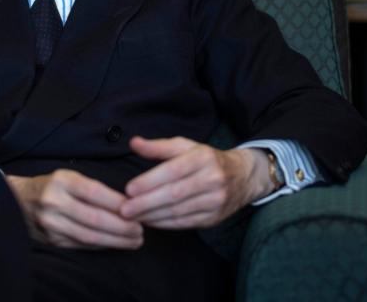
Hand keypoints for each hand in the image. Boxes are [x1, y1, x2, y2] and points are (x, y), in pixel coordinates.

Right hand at [5, 169, 142, 248]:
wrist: (18, 200)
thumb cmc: (52, 186)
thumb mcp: (68, 177)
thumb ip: (92, 187)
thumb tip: (126, 202)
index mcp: (62, 181)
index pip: (95, 193)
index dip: (118, 203)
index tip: (137, 210)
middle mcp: (54, 202)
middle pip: (94, 218)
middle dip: (121, 227)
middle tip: (141, 231)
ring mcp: (51, 224)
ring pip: (89, 236)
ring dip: (115, 240)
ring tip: (134, 240)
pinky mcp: (51, 240)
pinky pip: (81, 245)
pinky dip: (101, 246)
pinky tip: (115, 244)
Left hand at [120, 136, 272, 228]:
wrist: (242, 177)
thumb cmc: (206, 159)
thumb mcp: (186, 146)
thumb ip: (159, 147)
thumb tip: (133, 143)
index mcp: (204, 158)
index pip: (173, 170)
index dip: (150, 181)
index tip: (129, 189)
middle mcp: (212, 179)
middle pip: (175, 194)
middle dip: (146, 203)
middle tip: (124, 209)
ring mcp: (215, 201)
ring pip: (179, 211)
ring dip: (152, 216)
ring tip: (132, 217)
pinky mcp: (214, 218)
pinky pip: (185, 223)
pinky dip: (164, 224)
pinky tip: (148, 221)